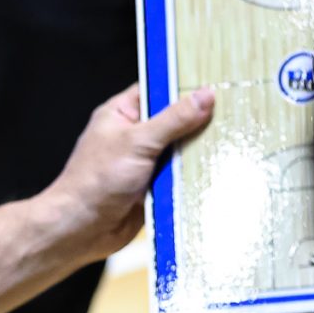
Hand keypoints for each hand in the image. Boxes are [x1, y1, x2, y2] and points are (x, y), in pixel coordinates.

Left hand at [40, 84, 215, 263]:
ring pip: (181, 149)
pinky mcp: (153, 186)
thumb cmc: (96, 181)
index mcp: (121, 113)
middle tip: (233, 113)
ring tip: (231, 140)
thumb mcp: (137, 142)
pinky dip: (193, 175)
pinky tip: (218, 168)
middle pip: (175, 120)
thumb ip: (173, 120)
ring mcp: (145, 161)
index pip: (158, 89)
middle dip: (198, 121)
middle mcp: (134, 135)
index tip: (216, 82)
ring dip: (198, 150)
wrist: (80, 230)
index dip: (184, 85)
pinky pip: (180, 175)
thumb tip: (204, 96)